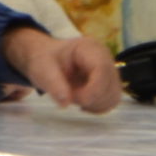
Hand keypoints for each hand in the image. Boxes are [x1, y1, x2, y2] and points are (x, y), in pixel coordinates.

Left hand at [0, 28, 121, 112]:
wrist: (47, 59)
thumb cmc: (45, 60)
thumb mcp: (42, 70)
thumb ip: (54, 84)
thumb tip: (65, 103)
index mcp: (89, 48)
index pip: (102, 69)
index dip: (93, 89)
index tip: (74, 99)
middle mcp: (105, 57)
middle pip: (111, 85)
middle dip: (90, 98)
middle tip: (68, 96)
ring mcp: (110, 71)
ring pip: (113, 96)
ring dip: (94, 104)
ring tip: (74, 97)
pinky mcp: (109, 83)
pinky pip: (111, 101)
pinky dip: (97, 107)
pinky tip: (82, 102)